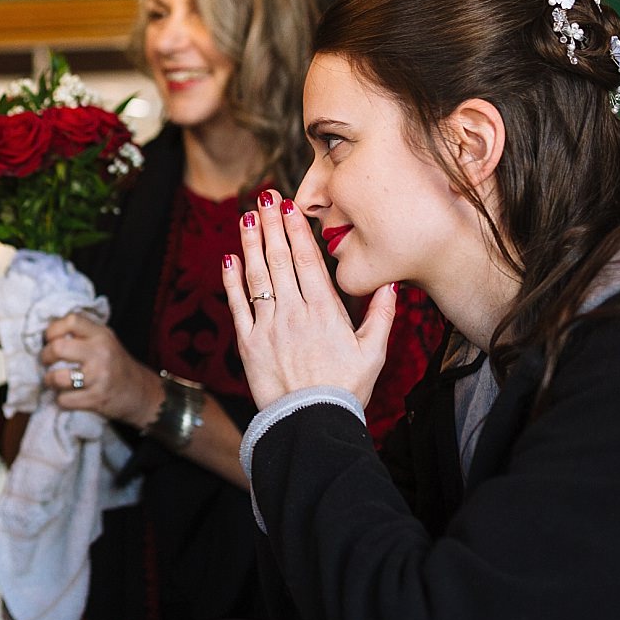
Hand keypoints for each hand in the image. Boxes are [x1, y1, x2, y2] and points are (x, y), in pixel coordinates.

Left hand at [37, 311, 160, 426]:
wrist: (141, 393)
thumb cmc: (115, 365)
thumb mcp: (105, 341)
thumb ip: (82, 334)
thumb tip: (47, 332)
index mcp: (101, 335)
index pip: (70, 320)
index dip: (53, 330)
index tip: (50, 340)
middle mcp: (101, 353)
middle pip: (58, 348)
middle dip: (45, 357)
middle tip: (47, 362)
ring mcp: (99, 377)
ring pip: (57, 378)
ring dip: (50, 381)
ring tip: (53, 381)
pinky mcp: (97, 398)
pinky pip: (64, 400)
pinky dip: (61, 400)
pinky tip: (68, 396)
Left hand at [222, 191, 394, 408]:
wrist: (312, 423)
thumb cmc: (346, 390)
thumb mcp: (373, 353)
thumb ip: (381, 316)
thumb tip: (392, 285)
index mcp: (325, 311)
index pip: (307, 260)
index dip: (296, 230)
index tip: (290, 207)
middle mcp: (295, 312)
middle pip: (279, 259)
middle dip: (272, 225)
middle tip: (264, 197)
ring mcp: (269, 326)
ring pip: (257, 276)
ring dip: (250, 243)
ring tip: (247, 217)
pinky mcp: (249, 343)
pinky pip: (238, 305)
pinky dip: (232, 280)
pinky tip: (228, 258)